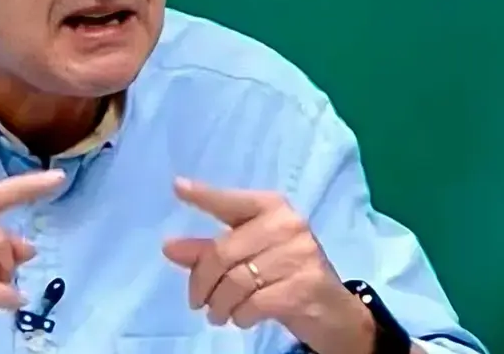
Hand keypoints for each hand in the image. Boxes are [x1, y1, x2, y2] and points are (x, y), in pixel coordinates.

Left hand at [162, 178, 374, 353]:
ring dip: (219, 304)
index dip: (204, 196)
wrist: (333, 311)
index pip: (231, 202)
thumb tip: (169, 248)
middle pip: (223, 252)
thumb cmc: (284, 275)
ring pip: (236, 282)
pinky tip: (240, 318)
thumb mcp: (248, 259)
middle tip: (196, 302)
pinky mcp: (305, 286)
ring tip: (217, 314)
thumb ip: (208, 251)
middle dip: (202, 282)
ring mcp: (300, 254)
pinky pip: (254, 303)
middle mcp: (288, 224)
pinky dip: (240, 315)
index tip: (177, 186)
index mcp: (272, 208)